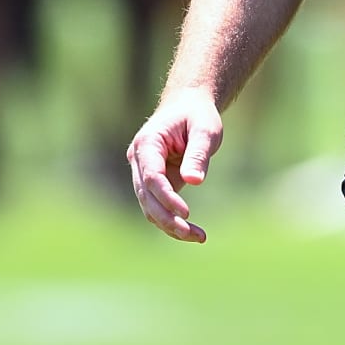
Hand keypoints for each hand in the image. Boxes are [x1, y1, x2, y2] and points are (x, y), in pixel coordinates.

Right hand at [125, 87, 223, 242]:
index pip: (152, 176)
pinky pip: (158, 207)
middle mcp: (139, 160)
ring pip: (150, 207)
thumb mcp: (205, 129)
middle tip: (194, 234)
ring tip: (199, 236)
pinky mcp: (153, 184)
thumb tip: (193, 181)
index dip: (167, 197)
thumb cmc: (197, 115)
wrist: (188, 107)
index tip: (187, 213)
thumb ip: (198, 154)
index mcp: (147, 143)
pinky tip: (192, 232)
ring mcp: (143, 173)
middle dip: (168, 218)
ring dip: (170, 225)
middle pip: (147, 196)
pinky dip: (172, 220)